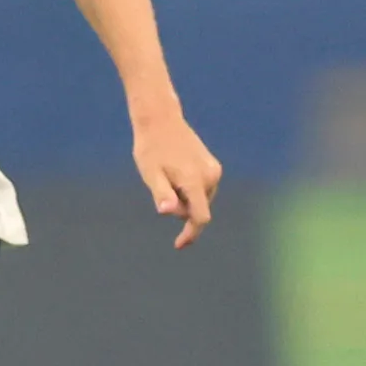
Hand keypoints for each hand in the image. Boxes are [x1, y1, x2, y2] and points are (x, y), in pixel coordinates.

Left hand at [133, 113, 221, 248]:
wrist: (160, 120)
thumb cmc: (151, 149)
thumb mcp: (150, 173)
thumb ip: (161, 194)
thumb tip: (167, 211)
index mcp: (195, 180)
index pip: (200, 217)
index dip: (190, 234)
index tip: (178, 245)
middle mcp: (211, 176)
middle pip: (197, 209)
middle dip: (180, 208)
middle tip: (160, 185)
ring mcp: (214, 171)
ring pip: (199, 200)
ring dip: (184, 198)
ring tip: (168, 176)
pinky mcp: (214, 167)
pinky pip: (202, 190)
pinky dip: (189, 190)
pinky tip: (175, 173)